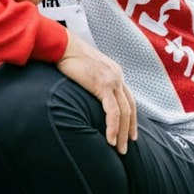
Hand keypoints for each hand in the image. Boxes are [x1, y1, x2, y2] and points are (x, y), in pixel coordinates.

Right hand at [55, 33, 137, 153]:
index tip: (130, 133)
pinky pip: (113, 112)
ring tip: (118, 149)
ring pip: (124, 112)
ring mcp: (112, 80)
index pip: (128, 99)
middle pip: (130, 107)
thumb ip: (92, 81)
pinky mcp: (103, 86)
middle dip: (129, 129)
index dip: (130, 117)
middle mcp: (117, 76)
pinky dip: (113, 127)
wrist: (62, 45)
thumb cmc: (67, 55)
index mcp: (114, 72)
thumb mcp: (85, 69)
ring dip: (122, 133)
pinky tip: (110, 140)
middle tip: (126, 146)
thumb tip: (87, 92)